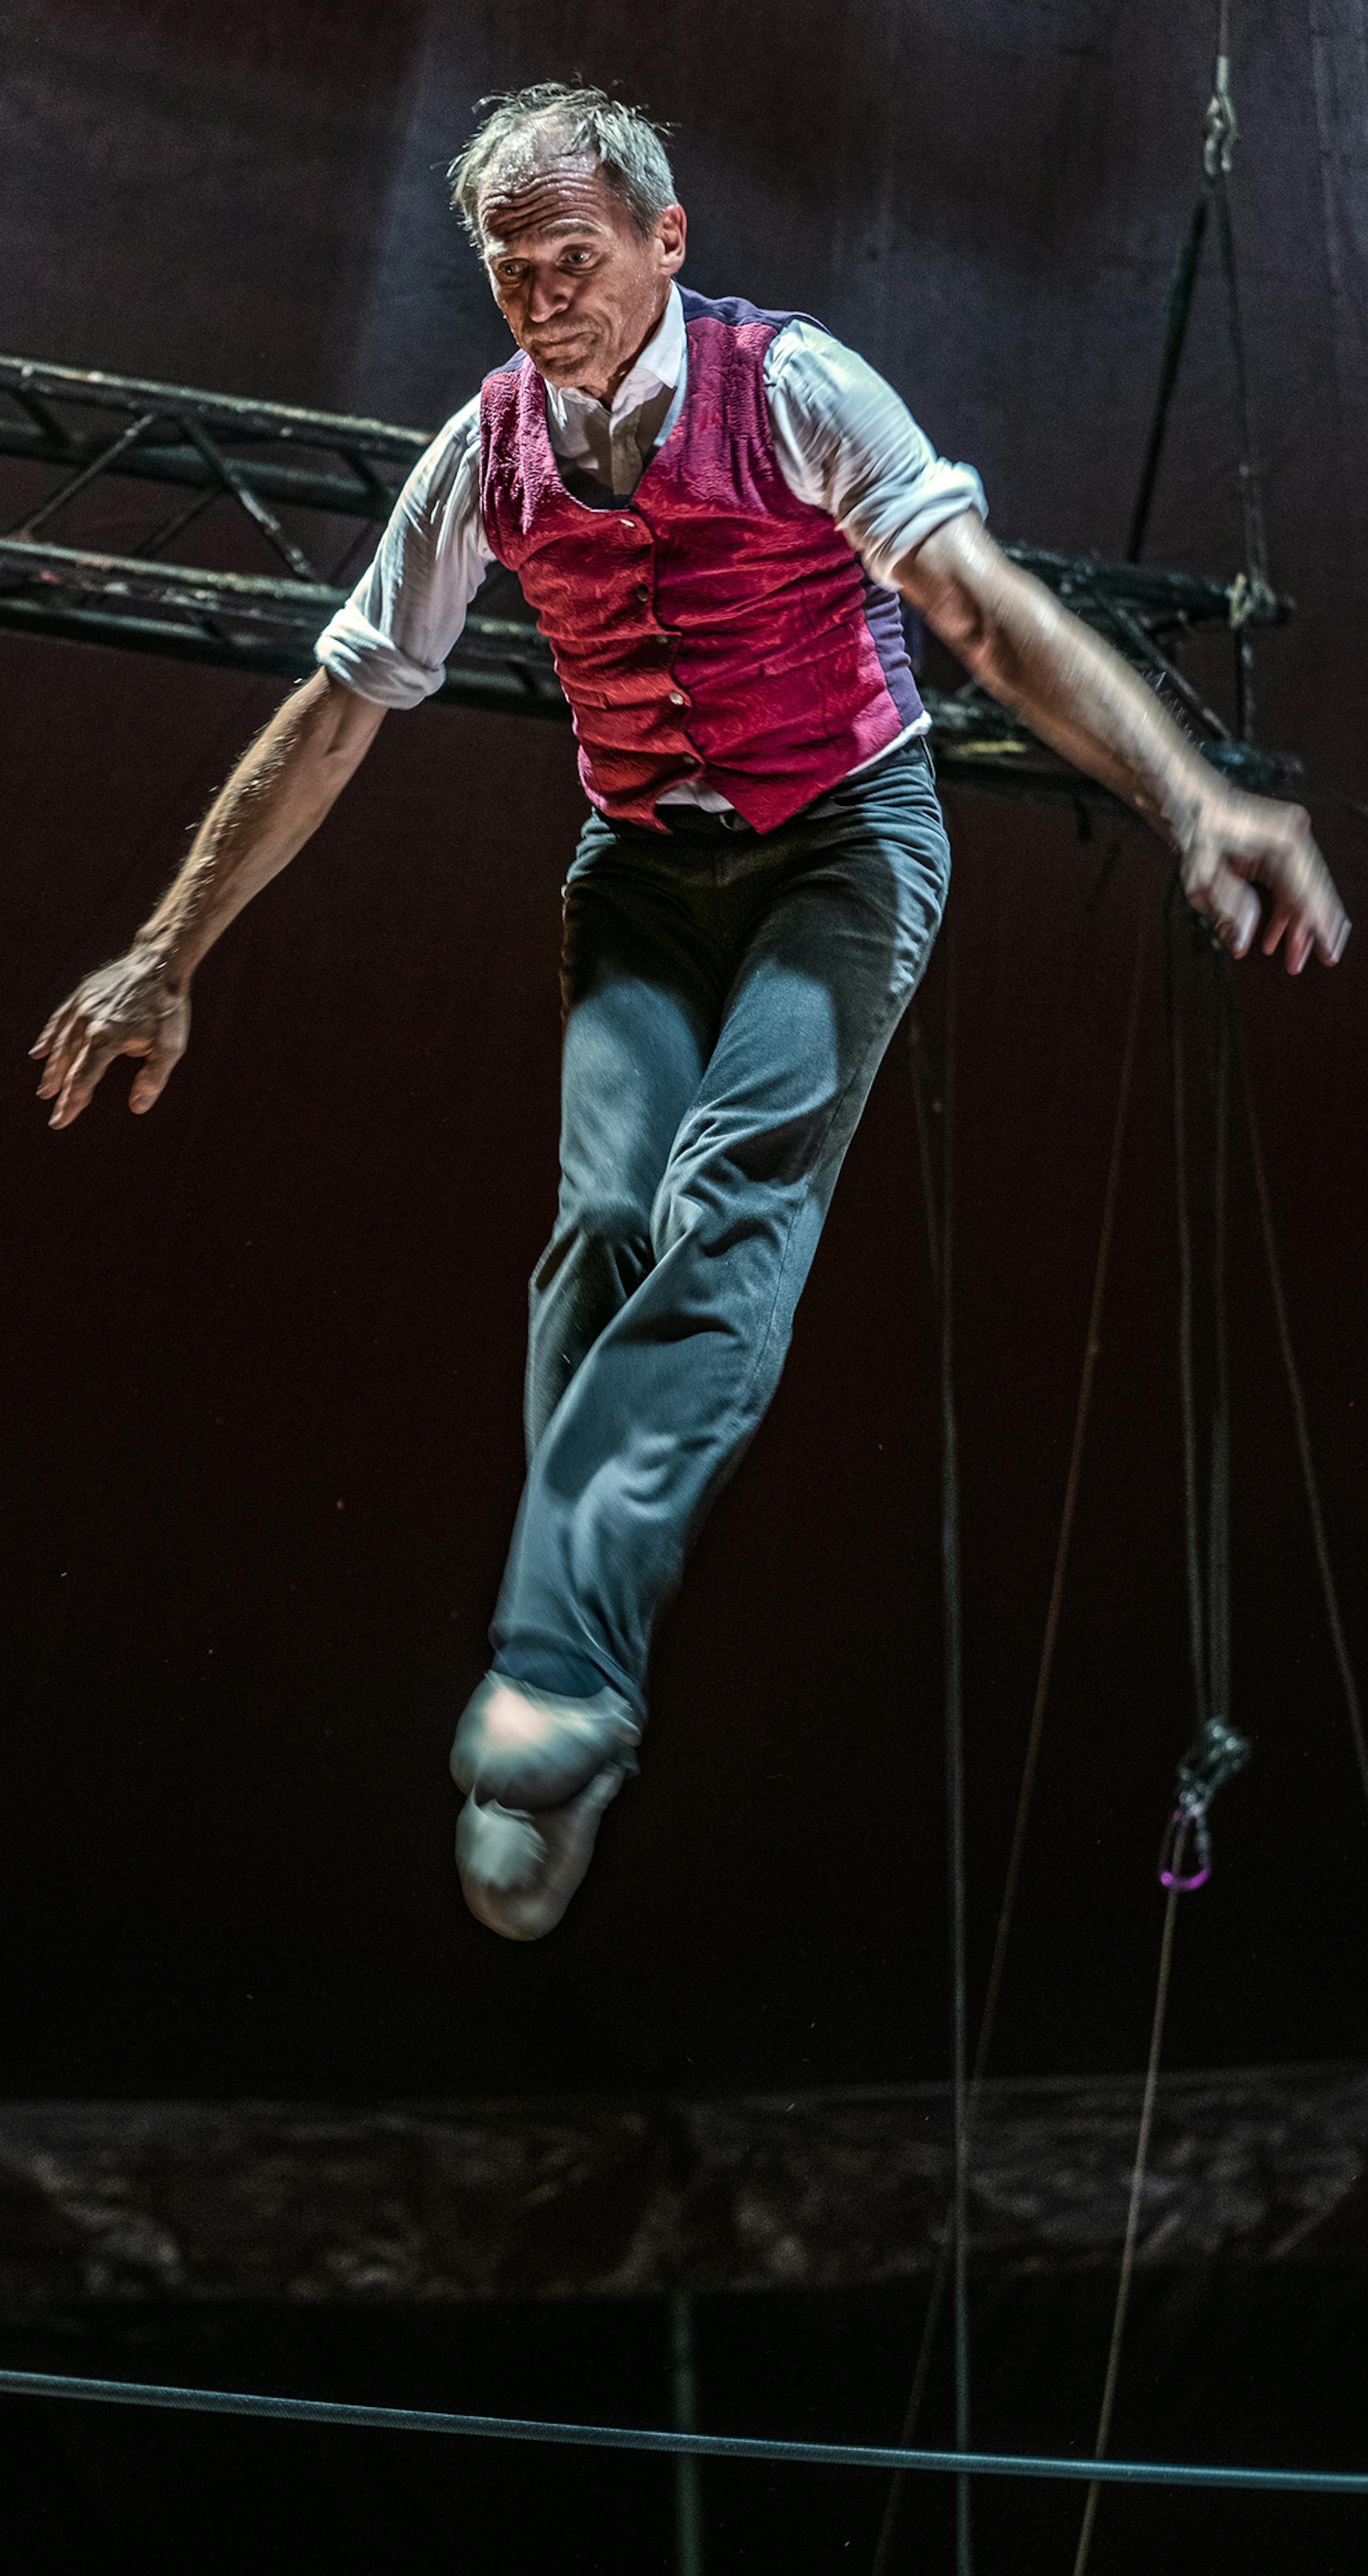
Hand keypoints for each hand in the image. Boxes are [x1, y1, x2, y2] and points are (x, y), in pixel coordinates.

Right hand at [31, 951, 190, 1127]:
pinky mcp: (82, 994)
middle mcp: (87, 1023)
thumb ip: (153, 1078)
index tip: (59, 1121)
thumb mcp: (171, 1047)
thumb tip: (137, 1107)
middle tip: (51, 1108)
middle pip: (68, 1064)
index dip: (70, 1103)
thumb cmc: (168, 1007)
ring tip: (45, 1088)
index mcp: (105, 1039)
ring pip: (61, 1043)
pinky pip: (60, 1020)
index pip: (82, 1079)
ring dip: (52, 1067)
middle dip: (59, 1089)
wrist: (160, 960)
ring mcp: (82, 1007)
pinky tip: (39, 1050)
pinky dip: (49, 1036)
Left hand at [1180, 789, 1348, 972]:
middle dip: (1315, 929)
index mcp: (1284, 840)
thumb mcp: (1204, 876)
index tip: (1329, 950)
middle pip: (1315, 890)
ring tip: (1294, 960)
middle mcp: (1295, 837)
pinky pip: (1290, 885)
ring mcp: (1292, 840)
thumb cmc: (1198, 832)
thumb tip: (1242, 943)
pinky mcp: (1282, 847)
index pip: (1309, 889)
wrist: (1192, 802)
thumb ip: (1227, 909)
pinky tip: (1274, 938)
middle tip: (1325, 960)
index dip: (1319, 923)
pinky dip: (1284, 911)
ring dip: (1299, 925)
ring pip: (1305, 890)